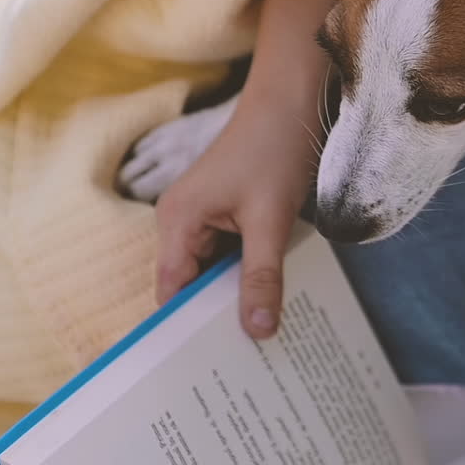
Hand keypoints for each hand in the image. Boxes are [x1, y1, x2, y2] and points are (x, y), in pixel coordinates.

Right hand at [153, 83, 323, 337]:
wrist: (293, 98)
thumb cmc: (275, 148)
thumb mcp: (271, 219)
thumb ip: (262, 276)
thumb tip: (258, 331)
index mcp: (177, 222)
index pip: (171, 292)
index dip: (185, 328)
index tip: (209, 367)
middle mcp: (182, 222)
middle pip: (191, 285)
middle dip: (214, 317)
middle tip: (243, 362)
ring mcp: (205, 217)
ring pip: (215, 272)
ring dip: (235, 296)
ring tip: (258, 338)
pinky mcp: (229, 212)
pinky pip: (232, 255)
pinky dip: (249, 274)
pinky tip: (270, 298)